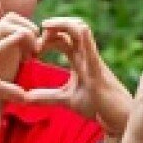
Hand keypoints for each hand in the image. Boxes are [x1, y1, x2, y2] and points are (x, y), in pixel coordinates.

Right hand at [0, 13, 37, 124]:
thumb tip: (24, 97)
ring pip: (6, 27)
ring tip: (32, 52)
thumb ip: (7, 89)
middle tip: (37, 49)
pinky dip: (12, 41)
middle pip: (11, 18)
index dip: (27, 30)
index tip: (35, 51)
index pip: (10, 23)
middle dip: (30, 27)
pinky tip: (23, 41)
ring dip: (25, 34)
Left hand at [18, 17, 132, 141]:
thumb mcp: (65, 100)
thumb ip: (46, 96)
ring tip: (46, 27)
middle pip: (70, 27)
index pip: (63, 38)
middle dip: (52, 27)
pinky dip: (82, 35)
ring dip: (62, 24)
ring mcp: (92, 59)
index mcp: (79, 59)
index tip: (32, 50)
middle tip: (35, 39)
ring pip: (80, 29)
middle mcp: (86, 55)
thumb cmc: (97, 107)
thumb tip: (25, 98)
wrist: (118, 119)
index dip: (46, 38)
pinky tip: (72, 30)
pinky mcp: (97, 69)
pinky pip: (91, 46)